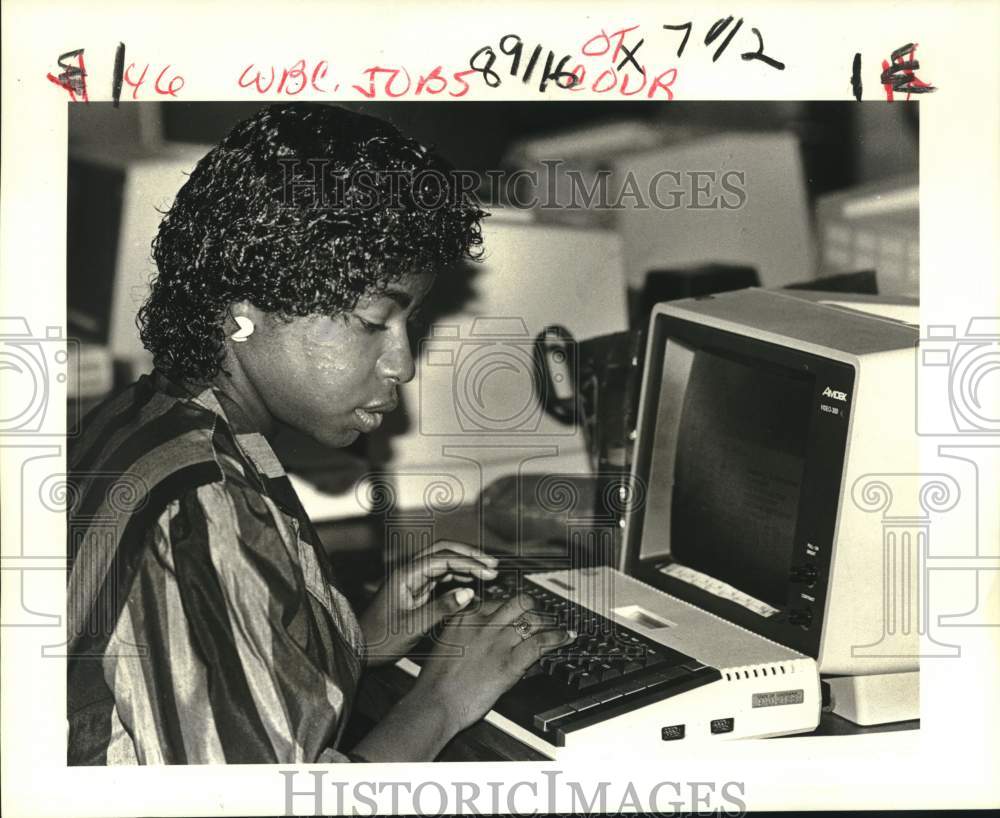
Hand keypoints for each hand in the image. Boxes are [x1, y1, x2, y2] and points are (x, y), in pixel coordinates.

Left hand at [358, 540, 499, 665]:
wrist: (361, 649)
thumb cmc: (382, 639)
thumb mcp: (413, 626)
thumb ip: (441, 608)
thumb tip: (469, 592)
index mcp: (406, 574)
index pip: (443, 558)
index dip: (469, 563)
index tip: (490, 572)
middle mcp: (410, 571)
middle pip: (444, 551)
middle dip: (470, 555)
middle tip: (493, 566)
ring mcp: (413, 579)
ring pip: (444, 562)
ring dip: (466, 564)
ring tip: (489, 573)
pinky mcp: (416, 589)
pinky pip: (441, 576)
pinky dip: (458, 576)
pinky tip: (472, 583)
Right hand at [412, 594, 575, 732]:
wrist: (434, 703)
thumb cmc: (436, 681)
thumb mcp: (448, 643)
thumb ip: (467, 632)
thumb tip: (486, 631)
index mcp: (465, 616)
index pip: (498, 601)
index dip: (512, 608)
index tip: (519, 612)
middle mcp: (483, 624)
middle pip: (519, 602)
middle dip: (533, 608)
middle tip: (540, 617)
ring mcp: (497, 642)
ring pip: (533, 620)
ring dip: (548, 623)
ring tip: (556, 627)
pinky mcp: (509, 663)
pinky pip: (540, 643)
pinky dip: (557, 638)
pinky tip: (566, 638)